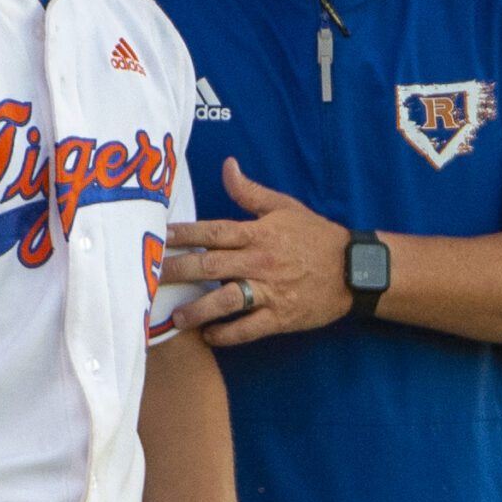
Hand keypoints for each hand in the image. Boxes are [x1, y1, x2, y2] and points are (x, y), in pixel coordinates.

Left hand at [164, 158, 354, 344]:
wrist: (353, 269)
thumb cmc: (316, 236)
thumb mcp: (285, 207)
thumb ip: (250, 192)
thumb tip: (227, 166)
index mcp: (258, 233)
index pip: (213, 231)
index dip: (183, 234)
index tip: (158, 238)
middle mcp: (259, 261)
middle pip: (210, 265)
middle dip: (177, 272)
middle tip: (148, 280)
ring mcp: (269, 290)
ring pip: (225, 300)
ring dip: (197, 310)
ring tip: (174, 319)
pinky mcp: (280, 316)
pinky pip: (248, 328)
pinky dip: (227, 334)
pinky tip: (208, 336)